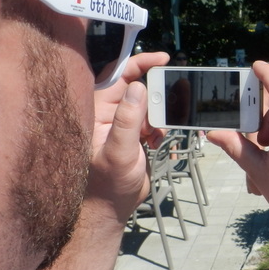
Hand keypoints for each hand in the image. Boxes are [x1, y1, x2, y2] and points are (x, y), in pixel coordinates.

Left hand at [86, 52, 168, 222]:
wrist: (110, 210)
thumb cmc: (107, 185)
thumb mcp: (119, 151)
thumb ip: (127, 119)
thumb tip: (139, 87)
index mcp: (99, 112)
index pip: (120, 76)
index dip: (142, 63)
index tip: (164, 59)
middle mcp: (109, 114)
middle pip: (138, 88)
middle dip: (157, 95)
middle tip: (170, 104)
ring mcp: (122, 125)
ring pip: (147, 107)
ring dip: (159, 117)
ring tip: (158, 133)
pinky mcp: (132, 137)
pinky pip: (151, 123)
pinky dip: (159, 130)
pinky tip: (156, 144)